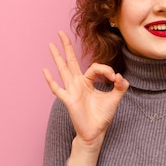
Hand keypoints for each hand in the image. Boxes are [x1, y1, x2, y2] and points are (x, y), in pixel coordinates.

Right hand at [43, 31, 128, 149]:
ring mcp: (71, 90)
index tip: (114, 78)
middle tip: (60, 32)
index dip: (106, 70)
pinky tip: (45, 71)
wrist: (95, 132)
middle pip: (70, 61)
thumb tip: (119, 75)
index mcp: (88, 81)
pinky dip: (51, 81)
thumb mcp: (115, 99)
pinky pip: (57, 89)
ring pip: (63, 70)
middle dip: (66, 46)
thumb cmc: (102, 116)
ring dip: (57, 57)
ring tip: (51, 44)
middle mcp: (78, 83)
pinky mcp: (68, 99)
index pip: (95, 67)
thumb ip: (120, 86)